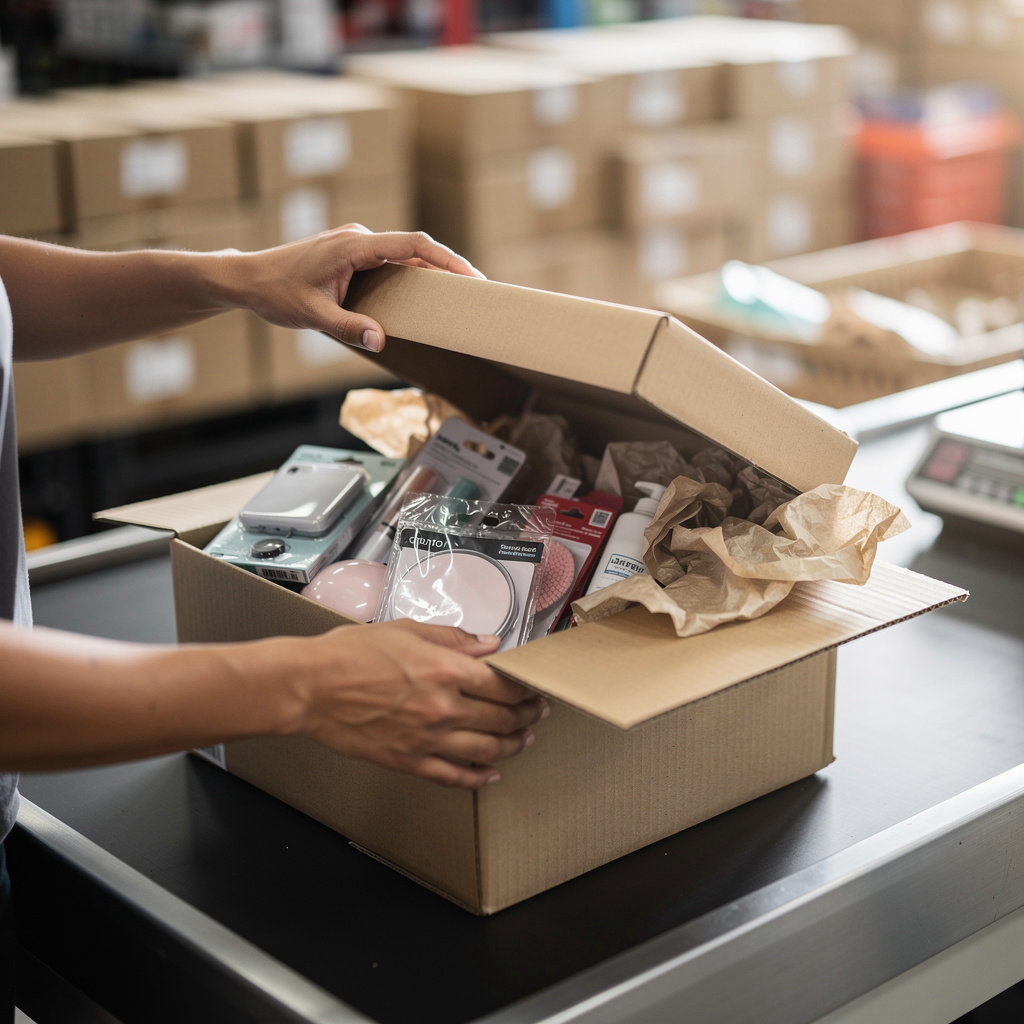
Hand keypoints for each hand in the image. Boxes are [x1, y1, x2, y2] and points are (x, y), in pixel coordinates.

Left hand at [240, 223, 484, 352]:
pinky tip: (422, 294)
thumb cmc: (276, 292)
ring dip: (430, 270)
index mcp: (354, 246)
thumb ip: (347, 327)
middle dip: (447, 266)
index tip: (471, 275)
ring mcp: (356, 245)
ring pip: (404, 254)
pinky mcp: (352, 255)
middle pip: (415, 247)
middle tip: (476, 289)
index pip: (412, 244)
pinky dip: (411, 274)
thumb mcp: (311, 315)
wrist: (249, 279)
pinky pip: (390, 261)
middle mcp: (358, 239)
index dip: (446, 258)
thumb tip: (380, 341)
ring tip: (457, 293)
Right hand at [288, 620, 546, 788]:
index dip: (525, 689)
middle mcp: (444, 708)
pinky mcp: (409, 761)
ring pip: (486, 751)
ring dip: (512, 746)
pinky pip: (453, 776)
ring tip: (523, 740)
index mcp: (446, 670)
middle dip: (526, 717)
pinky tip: (490, 774)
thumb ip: (454, 639)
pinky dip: (477, 778)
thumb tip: (490, 645)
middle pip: (501, 719)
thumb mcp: (407, 630)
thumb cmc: (350, 653)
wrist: (310, 688)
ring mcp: (428, 740)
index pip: (503, 685)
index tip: (534, 688)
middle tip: (536, 713)